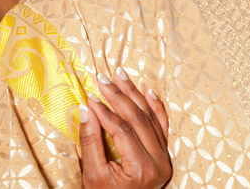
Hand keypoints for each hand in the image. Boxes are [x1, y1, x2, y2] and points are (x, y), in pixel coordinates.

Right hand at [78, 67, 170, 188]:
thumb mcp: (93, 175)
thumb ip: (90, 141)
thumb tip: (85, 109)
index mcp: (142, 169)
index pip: (122, 129)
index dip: (104, 111)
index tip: (89, 96)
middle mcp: (158, 162)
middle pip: (138, 119)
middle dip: (119, 95)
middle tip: (102, 78)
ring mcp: (164, 158)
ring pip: (151, 117)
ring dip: (135, 94)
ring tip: (120, 75)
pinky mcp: (163, 155)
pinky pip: (162, 126)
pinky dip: (156, 107)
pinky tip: (147, 91)